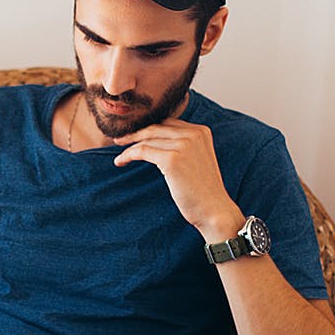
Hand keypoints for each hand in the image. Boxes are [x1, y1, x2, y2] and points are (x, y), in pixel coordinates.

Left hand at [113, 119, 241, 240]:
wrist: (214, 210)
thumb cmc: (204, 191)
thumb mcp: (197, 160)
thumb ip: (184, 146)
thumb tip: (156, 142)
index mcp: (201, 131)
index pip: (168, 123)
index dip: (149, 129)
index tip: (135, 136)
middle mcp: (194, 134)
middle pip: (156, 127)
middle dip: (136, 133)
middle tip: (120, 140)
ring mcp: (184, 145)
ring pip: (146, 139)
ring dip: (129, 147)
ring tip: (120, 156)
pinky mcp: (172, 159)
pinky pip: (142, 150)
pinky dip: (128, 155)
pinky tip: (120, 161)